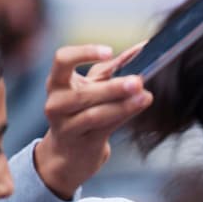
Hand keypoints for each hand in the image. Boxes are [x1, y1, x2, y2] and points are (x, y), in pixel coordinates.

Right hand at [33, 42, 150, 198]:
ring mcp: (66, 125)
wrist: (70, 153)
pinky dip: (124, 115)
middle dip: (113, 87)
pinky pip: (104, 127)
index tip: (109, 51)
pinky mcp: (81, 142)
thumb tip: (142, 48)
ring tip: (145, 96)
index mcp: (57, 82)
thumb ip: (114, 68)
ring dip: (122, 105)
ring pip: (94, 114)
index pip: (62, 59)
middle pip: (83, 93)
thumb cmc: (83, 112)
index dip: (84, 53)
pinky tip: (140, 106)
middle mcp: (56, 102)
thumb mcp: (94, 87)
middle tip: (138, 81)